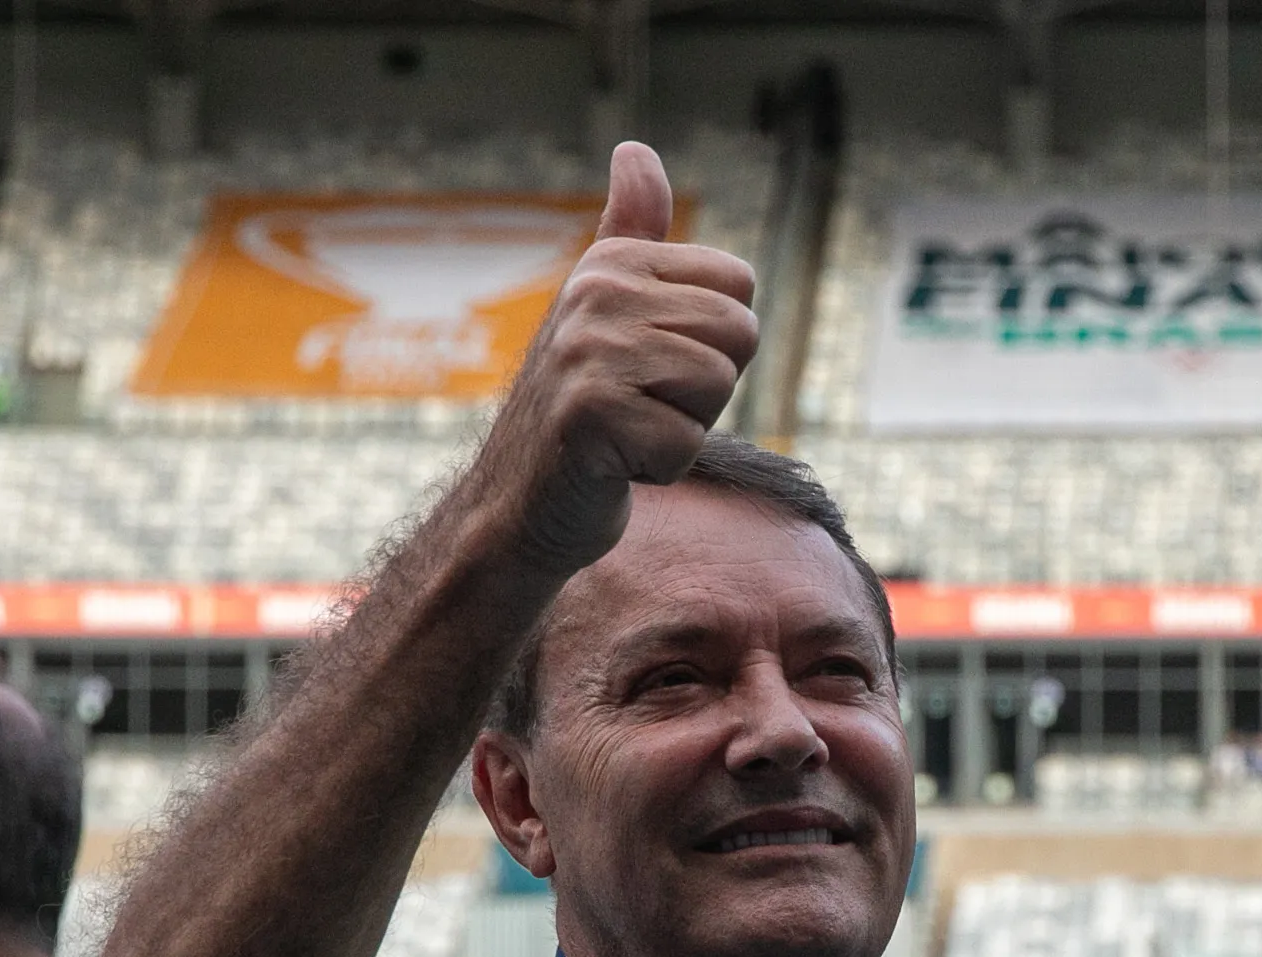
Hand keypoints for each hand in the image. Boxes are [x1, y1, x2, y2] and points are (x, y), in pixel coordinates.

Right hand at [478, 141, 758, 573]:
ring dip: (684, 427)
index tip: (656, 365)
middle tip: (645, 405)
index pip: (739, 287)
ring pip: (717, 386)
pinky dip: (660, 469)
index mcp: (609, 261)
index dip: (714, 341)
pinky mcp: (590, 416)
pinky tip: (615, 465)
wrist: (521, 503)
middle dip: (707, 387)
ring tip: (628, 431)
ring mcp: (587, 352)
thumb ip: (632, 232)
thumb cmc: (581, 407)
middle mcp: (594, 293)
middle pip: (739, 333)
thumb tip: (635, 149)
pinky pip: (685, 444)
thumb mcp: (606, 310)